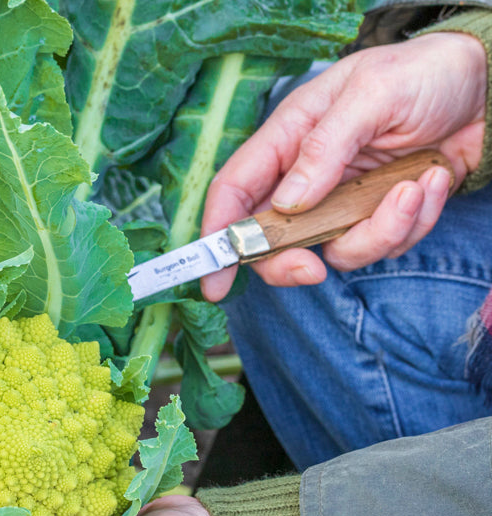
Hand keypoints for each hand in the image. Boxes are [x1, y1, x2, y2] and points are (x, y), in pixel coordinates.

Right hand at [201, 32, 486, 300]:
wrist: (486, 89)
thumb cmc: (424, 74)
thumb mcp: (372, 96)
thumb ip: (325, 148)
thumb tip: (287, 204)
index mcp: (289, 138)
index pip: (235, 191)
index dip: (217, 236)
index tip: (212, 279)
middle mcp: (307, 177)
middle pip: (271, 241)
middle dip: (290, 263)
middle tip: (311, 271)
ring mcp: (340, 202)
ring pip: (333, 252)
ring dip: (377, 231)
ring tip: (414, 186)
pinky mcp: (374, 218)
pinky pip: (379, 246)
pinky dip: (411, 222)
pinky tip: (429, 181)